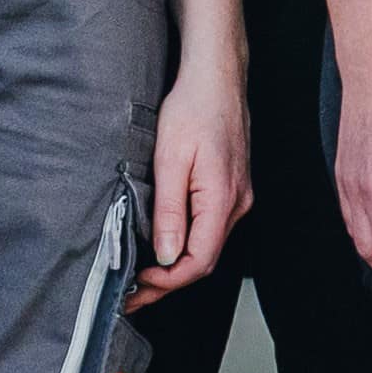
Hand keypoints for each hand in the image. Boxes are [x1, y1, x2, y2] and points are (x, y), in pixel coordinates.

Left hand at [144, 45, 250, 298]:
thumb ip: (170, 211)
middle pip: (204, 261)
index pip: (198, 262)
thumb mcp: (171, 159)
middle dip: (167, 282)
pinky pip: (210, 228)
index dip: (166, 282)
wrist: (217, 77)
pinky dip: (186, 245)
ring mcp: (238, 197)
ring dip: (176, 266)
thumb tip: (167, 256)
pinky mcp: (232, 189)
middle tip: (133, 294)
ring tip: (142, 275)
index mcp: (223, 200)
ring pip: (207, 246)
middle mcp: (237, 204)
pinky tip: (165, 245)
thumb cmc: (194, 108)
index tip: (137, 285)